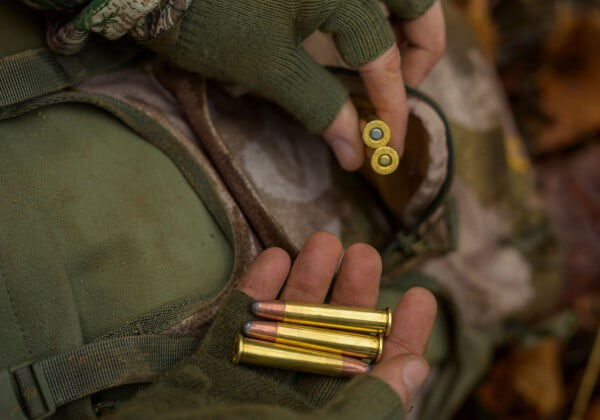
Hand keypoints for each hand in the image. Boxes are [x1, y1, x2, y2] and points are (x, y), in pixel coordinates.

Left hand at [165, 0, 443, 171]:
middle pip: (417, 2)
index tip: (384, 149)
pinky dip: (368, 16)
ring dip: (399, 25)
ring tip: (387, 60)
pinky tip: (355, 37)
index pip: (383, 56)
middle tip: (403, 84)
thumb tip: (357, 153)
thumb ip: (320, 105)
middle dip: (420, 48)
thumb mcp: (268, 67)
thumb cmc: (210, 18)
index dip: (390, 108)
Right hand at [238, 232, 436, 405]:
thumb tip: (416, 366)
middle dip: (351, 295)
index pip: (379, 377)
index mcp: (335, 419)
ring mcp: (254, 384)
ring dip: (305, 282)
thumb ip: (371, 407)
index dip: (401, 337)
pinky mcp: (212, 372)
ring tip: (323, 242)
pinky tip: (274, 258)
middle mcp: (299, 400)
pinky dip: (253, 292)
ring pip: (286, 325)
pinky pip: (235, 326)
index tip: (419, 296)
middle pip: (333, 340)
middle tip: (363, 253)